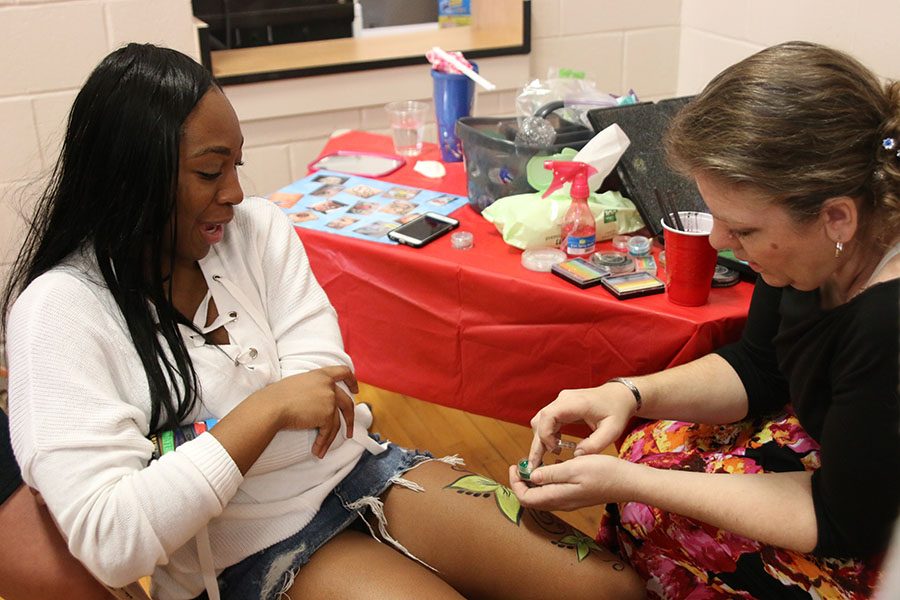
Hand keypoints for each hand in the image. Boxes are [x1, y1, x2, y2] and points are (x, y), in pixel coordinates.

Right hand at [263, 365, 357, 457]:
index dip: (352, 381)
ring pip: (337, 422)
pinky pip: (328, 432)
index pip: (343, 372)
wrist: (272, 407)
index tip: (355, 390)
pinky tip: (317, 450)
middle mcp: (328, 386)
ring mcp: (330, 400)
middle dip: (350, 419)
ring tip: (323, 449)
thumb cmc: (276, 397)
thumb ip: (312, 389)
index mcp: (321, 375)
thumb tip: (316, 402)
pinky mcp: (327, 415)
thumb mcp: (298, 384)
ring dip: (330, 438)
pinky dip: (323, 443)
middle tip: (349, 431)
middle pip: (347, 403)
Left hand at [509, 454, 631, 511]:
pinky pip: (553, 493)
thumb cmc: (604, 471)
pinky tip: (550, 468)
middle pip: (532, 500)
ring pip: (542, 497)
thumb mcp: (574, 467)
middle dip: (521, 483)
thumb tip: (531, 477)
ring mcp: (569, 501)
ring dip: (532, 483)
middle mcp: (562, 503)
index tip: (514, 466)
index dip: (515, 484)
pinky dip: (544, 482)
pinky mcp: (576, 497)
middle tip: (521, 465)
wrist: (628, 482)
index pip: (526, 499)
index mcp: (558, 496)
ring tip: (532, 465)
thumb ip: (551, 474)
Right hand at [528, 383, 635, 468]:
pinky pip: (547, 420)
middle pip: (539, 420)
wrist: (620, 395)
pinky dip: (547, 434)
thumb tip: (576, 455)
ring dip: (541, 439)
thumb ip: (595, 444)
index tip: (554, 450)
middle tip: (536, 464)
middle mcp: (563, 399)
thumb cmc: (617, 411)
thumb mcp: (612, 431)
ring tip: (546, 457)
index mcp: (574, 403)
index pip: (548, 416)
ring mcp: (561, 401)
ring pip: (540, 420)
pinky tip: (555, 446)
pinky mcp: (561, 406)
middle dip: (537, 443)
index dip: (545, 434)